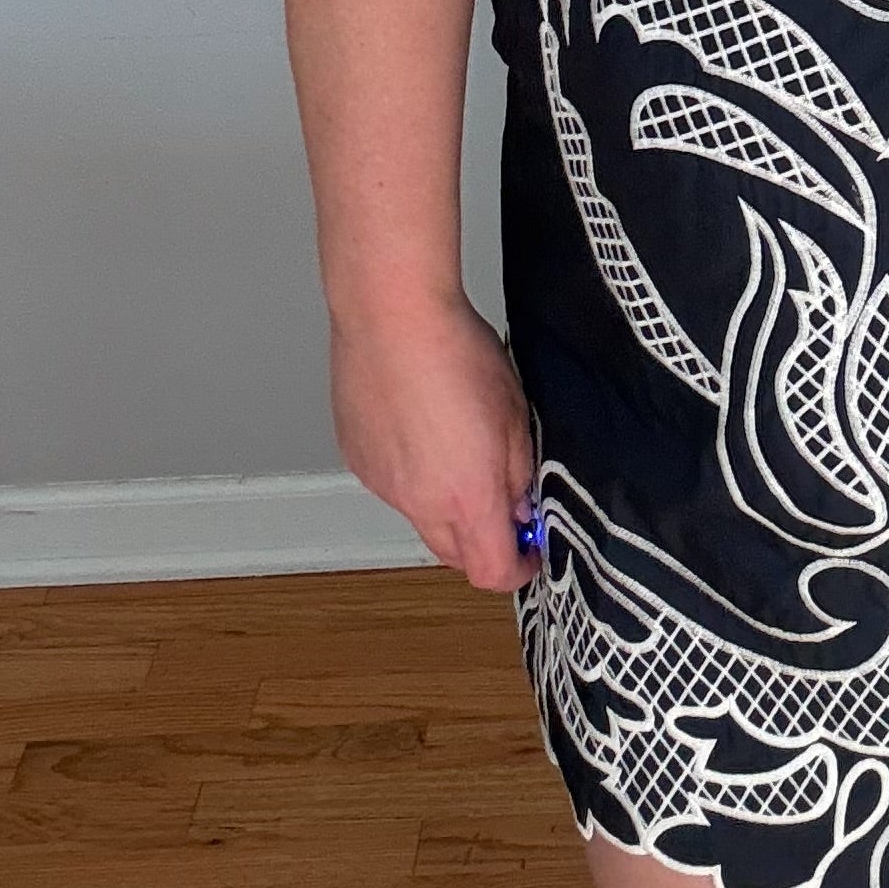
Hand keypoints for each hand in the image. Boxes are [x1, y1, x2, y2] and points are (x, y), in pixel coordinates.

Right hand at [329, 292, 538, 591]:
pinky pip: (391, 484)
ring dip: (444, 503)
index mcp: (467, 497)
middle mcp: (418, 502)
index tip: (531, 550)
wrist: (393, 316)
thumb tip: (519, 506)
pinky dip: (411, 473)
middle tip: (501, 505)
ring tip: (456, 446)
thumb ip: (519, 472)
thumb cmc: (455, 351)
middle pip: (453, 554)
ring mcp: (382, 484)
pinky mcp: (357, 459)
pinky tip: (421, 428)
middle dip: (481, 541)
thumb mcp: (516, 413)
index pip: (492, 571)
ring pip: (420, 516)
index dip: (518, 567)